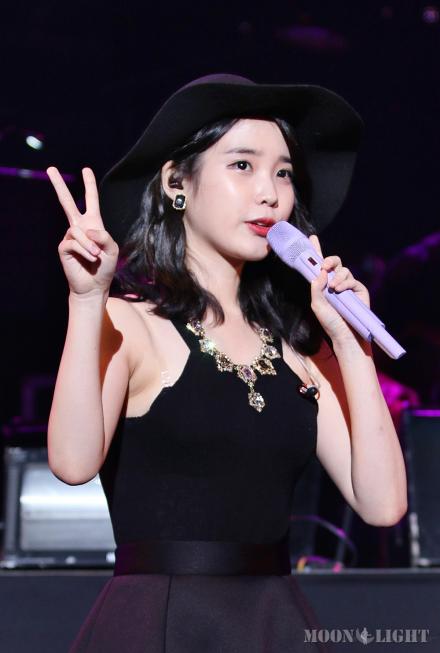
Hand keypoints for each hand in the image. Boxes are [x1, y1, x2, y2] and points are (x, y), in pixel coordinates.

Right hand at [47, 167, 118, 297]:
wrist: (94, 286)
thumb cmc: (105, 268)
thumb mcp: (112, 249)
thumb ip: (104, 236)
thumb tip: (86, 229)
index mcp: (93, 224)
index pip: (91, 201)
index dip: (89, 185)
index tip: (85, 170)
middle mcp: (79, 227)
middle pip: (67, 203)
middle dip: (59, 186)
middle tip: (50, 168)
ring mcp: (70, 236)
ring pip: (78, 232)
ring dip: (90, 245)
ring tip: (96, 256)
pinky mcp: (64, 247)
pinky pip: (74, 242)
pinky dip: (85, 251)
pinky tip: (90, 259)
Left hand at [308, 234, 370, 344]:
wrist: (346, 334)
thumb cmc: (330, 322)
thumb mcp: (318, 305)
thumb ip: (316, 288)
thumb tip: (320, 271)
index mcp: (323, 285)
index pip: (319, 265)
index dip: (316, 251)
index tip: (312, 238)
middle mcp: (335, 283)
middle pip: (334, 262)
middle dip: (329, 260)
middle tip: (324, 265)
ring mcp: (348, 286)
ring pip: (343, 270)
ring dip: (337, 276)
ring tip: (334, 288)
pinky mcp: (359, 290)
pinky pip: (352, 279)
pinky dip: (345, 282)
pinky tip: (340, 290)